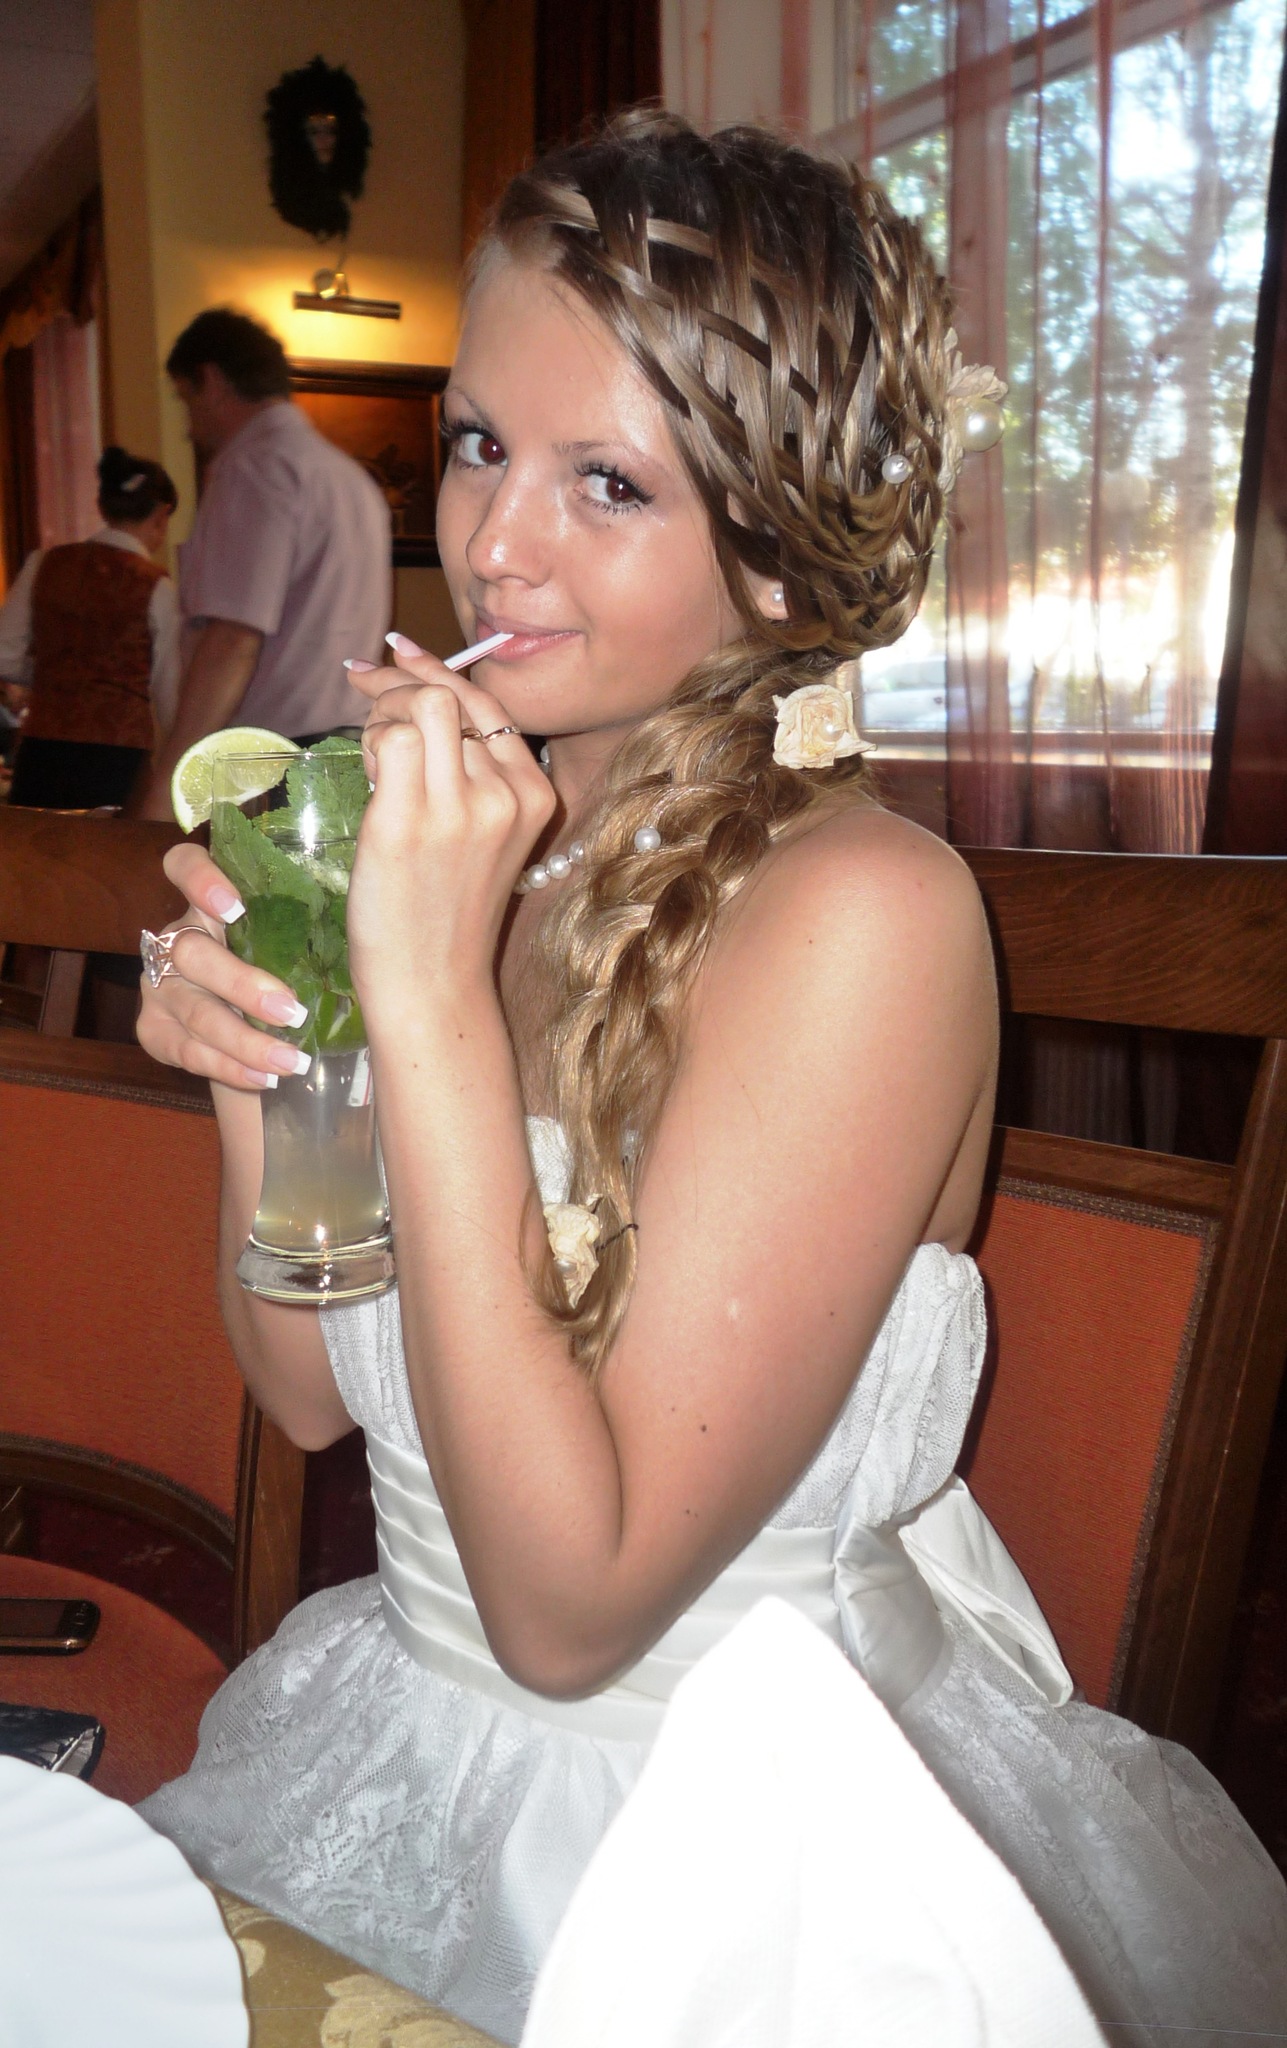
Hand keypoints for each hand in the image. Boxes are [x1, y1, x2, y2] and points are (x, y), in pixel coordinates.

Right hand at [136, 842, 313, 1089]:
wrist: (257, 1033)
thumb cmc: (289, 972)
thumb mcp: (294, 944)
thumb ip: (311, 926)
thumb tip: (378, 913)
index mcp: (211, 903)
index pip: (183, 866)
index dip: (199, 880)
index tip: (235, 906)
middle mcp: (178, 938)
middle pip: (192, 952)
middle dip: (243, 986)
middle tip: (293, 1012)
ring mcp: (161, 985)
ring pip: (195, 1011)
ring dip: (246, 1041)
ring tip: (291, 1062)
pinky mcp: (153, 1029)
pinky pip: (187, 1051)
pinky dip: (229, 1067)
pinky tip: (264, 1078)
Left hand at [343, 642, 555, 1023]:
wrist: (433, 985)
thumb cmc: (447, 917)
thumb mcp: (484, 840)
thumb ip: (469, 780)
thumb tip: (417, 706)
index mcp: (534, 796)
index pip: (487, 706)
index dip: (437, 671)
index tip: (397, 653)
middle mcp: (505, 795)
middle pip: (451, 696)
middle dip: (400, 680)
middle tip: (364, 682)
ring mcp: (459, 808)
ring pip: (421, 706)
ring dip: (382, 711)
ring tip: (368, 747)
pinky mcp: (408, 822)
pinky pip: (389, 739)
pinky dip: (368, 739)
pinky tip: (364, 769)